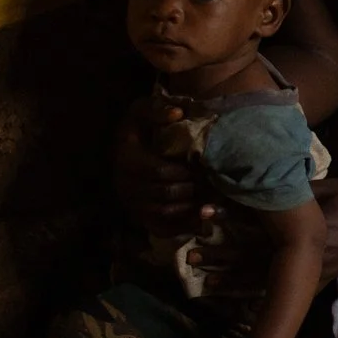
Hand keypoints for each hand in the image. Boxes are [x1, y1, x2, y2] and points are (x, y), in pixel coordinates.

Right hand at [115, 109, 211, 236]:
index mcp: (127, 161)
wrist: (121, 149)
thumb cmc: (138, 128)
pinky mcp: (140, 217)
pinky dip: (183, 226)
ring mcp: (132, 205)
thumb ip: (156, 109)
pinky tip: (204, 219)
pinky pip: (162, 228)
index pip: (159, 172)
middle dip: (192, 189)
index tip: (203, 166)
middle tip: (214, 184)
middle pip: (165, 193)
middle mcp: (126, 186)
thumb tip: (178, 113)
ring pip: (165, 212)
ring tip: (215, 200)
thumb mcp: (141, 110)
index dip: (183, 171)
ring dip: (191, 208)